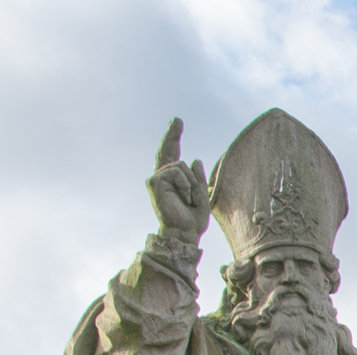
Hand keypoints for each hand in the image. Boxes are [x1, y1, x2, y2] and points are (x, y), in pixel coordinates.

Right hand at [148, 118, 209, 241]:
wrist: (185, 231)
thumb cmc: (194, 217)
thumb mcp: (202, 194)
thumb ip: (198, 177)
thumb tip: (194, 159)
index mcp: (173, 179)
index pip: (172, 154)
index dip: (173, 136)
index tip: (177, 121)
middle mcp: (161, 176)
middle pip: (169, 151)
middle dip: (173, 136)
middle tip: (179, 125)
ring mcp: (156, 178)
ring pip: (180, 165)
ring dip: (191, 183)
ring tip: (188, 199)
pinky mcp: (154, 182)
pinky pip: (176, 172)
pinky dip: (185, 184)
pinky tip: (183, 198)